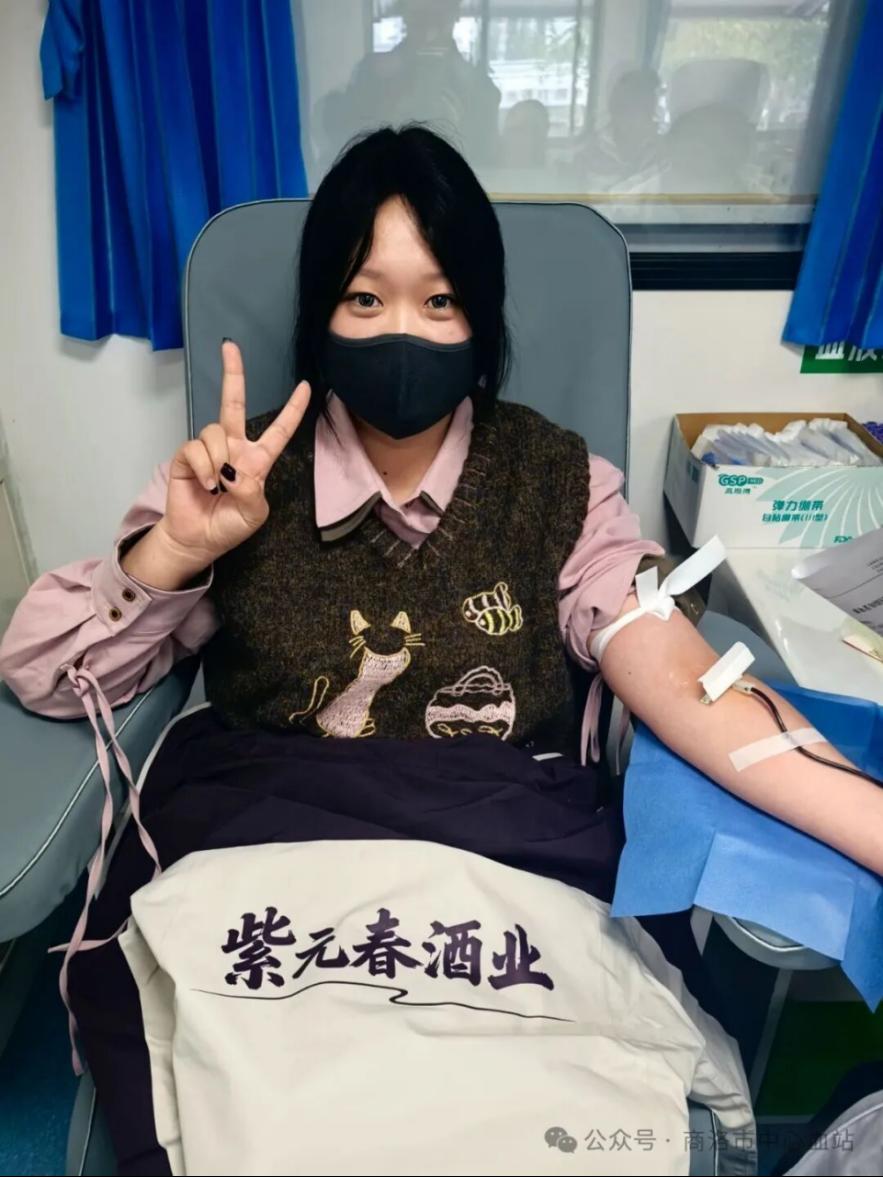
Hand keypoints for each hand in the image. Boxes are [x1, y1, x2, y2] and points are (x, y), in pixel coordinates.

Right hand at [158, 340, 310, 565]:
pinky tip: (205, 484)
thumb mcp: (254, 513)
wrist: (198, 541)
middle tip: (230, 347)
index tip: (305, 386)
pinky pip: (195, 448)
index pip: (279, 431)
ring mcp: (209, 450)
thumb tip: (233, 471)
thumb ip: (252, 492)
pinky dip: (203, 467)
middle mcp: (233, 449)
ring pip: (215, 431)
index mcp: (257, 461)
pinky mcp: (186, 456)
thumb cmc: (228, 527)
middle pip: (234, 403)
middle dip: (233, 374)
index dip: (292, 410)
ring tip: (217, 485)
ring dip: (218, 459)